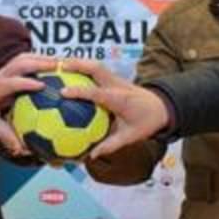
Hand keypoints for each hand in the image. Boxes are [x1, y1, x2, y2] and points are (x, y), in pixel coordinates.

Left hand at [0, 53, 55, 154]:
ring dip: (42, 58)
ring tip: (62, 63)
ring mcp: (3, 70)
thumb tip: (22, 149)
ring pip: (24, 58)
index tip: (42, 86)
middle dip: (40, 63)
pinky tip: (53, 65)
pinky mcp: (7, 69)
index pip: (10, 84)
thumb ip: (4, 135)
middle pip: (20, 63)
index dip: (26, 84)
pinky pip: (24, 61)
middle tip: (60, 67)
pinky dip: (40, 59)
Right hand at [54, 58, 168, 159]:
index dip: (79, 91)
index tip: (63, 92)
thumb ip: (110, 145)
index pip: (96, 93)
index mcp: (119, 99)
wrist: (162, 108)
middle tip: (57, 67)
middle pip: (95, 68)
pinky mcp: (114, 78)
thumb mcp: (130, 136)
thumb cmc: (146, 122)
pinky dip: (83, 67)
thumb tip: (91, 155)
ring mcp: (116, 79)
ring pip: (95, 65)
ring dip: (78, 63)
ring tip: (59, 64)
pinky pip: (97, 70)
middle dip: (76, 65)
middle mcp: (117, 85)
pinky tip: (69, 71)